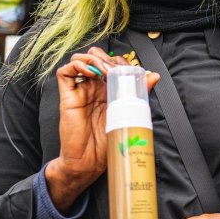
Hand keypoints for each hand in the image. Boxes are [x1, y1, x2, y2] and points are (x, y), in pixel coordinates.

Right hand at [46, 48, 157, 212]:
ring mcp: (80, 90)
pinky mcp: (67, 96)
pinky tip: (89, 72)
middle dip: (108, 58)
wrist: (90, 162)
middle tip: (117, 71)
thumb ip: (139, 94)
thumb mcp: (128, 114)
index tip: (131, 70)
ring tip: (105, 71)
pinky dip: (77, 65)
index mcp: (108, 90)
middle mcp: (93, 87)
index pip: (112, 63)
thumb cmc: (108, 143)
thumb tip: (154, 75)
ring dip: (94, 59)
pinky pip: (65, 71)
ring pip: (80, 59)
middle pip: (96, 56)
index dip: (121, 61)